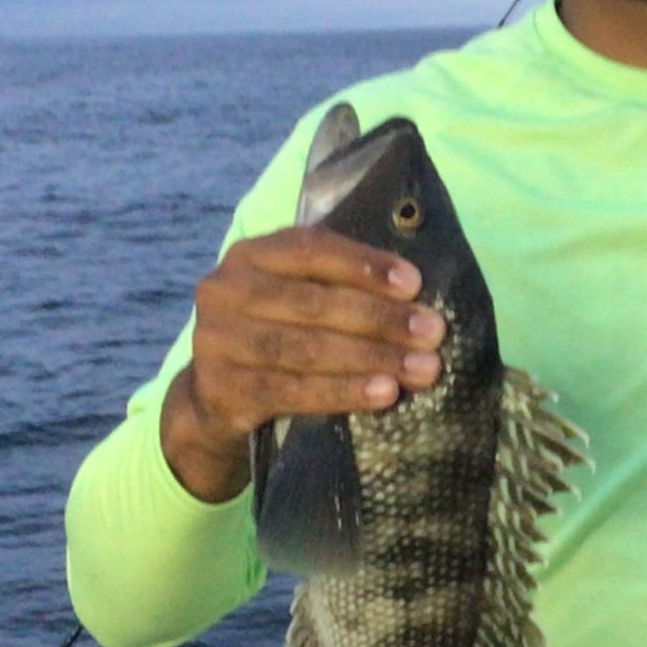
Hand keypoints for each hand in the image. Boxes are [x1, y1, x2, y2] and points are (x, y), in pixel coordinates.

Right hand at [160, 226, 444, 502]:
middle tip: (432, 333)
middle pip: (312, 302)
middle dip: (380, 318)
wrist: (216, 397)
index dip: (363, 265)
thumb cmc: (279, 334)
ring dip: (370, 358)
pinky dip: (343, 392)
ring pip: (304, 349)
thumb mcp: (298, 298)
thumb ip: (341, 287)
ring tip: (419, 369)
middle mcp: (223, 291)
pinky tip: (382, 394)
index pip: (308, 248)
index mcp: (248, 255)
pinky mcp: (221, 389)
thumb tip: (416, 300)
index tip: (413, 284)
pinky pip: (291, 391)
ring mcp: (215, 341)